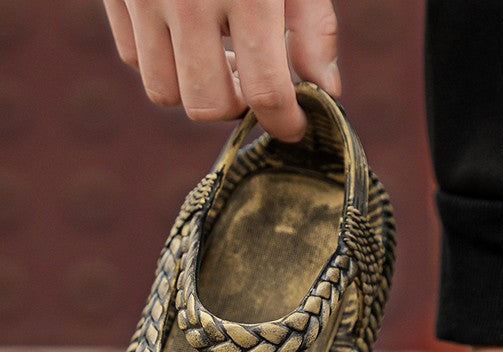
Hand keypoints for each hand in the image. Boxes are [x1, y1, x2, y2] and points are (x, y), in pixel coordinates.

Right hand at [102, 0, 339, 139]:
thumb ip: (314, 28)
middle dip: (237, 106)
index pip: (265, 91)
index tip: (295, 126)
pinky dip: (164, 59)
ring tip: (220, 57)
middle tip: (254, 82)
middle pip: (206, 104)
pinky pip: (133, 55)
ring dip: (196, 88)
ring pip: (163, 89)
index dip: (284, 122)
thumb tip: (325, 93)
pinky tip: (188, 34)